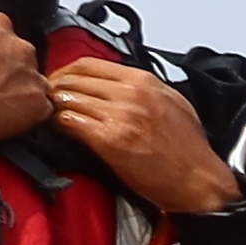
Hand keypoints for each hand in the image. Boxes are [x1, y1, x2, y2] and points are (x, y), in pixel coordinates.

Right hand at [0, 0, 54, 141]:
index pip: (2, 33)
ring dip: (17, 90)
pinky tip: (4, 116)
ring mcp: (29, 75)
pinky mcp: (34, 104)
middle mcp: (17, 46)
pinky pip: (40, 108)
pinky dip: (27, 113)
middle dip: (5, 68)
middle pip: (19, 56)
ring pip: (32, 81)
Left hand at [46, 54, 241, 214]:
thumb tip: (115, 86)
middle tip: (46, 100)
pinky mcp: (111, 140)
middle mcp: (131, 93)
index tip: (60, 82)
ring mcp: (121, 116)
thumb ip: (143, 90)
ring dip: (53, 107)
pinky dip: (59, 124)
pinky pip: (70, 122)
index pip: (88, 63)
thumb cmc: (188, 150)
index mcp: (145, 81)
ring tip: (50, 115)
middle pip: (73, 78)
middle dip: (54, 88)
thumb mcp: (172, 104)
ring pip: (68, 98)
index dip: (65, 71)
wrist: (199, 181)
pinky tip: (60, 130)